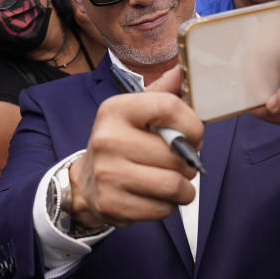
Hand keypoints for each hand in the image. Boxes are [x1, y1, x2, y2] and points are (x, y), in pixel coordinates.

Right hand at [69, 67, 200, 229]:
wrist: (86, 182)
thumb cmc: (121, 143)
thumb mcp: (135, 113)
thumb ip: (161, 93)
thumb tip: (180, 70)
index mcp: (115, 109)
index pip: (169, 107)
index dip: (192, 124)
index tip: (193, 135)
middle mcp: (107, 139)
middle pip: (176, 153)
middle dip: (189, 163)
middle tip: (180, 163)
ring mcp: (108, 174)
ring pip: (174, 185)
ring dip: (184, 188)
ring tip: (175, 182)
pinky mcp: (112, 204)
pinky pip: (163, 209)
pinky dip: (168, 205)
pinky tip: (156, 196)